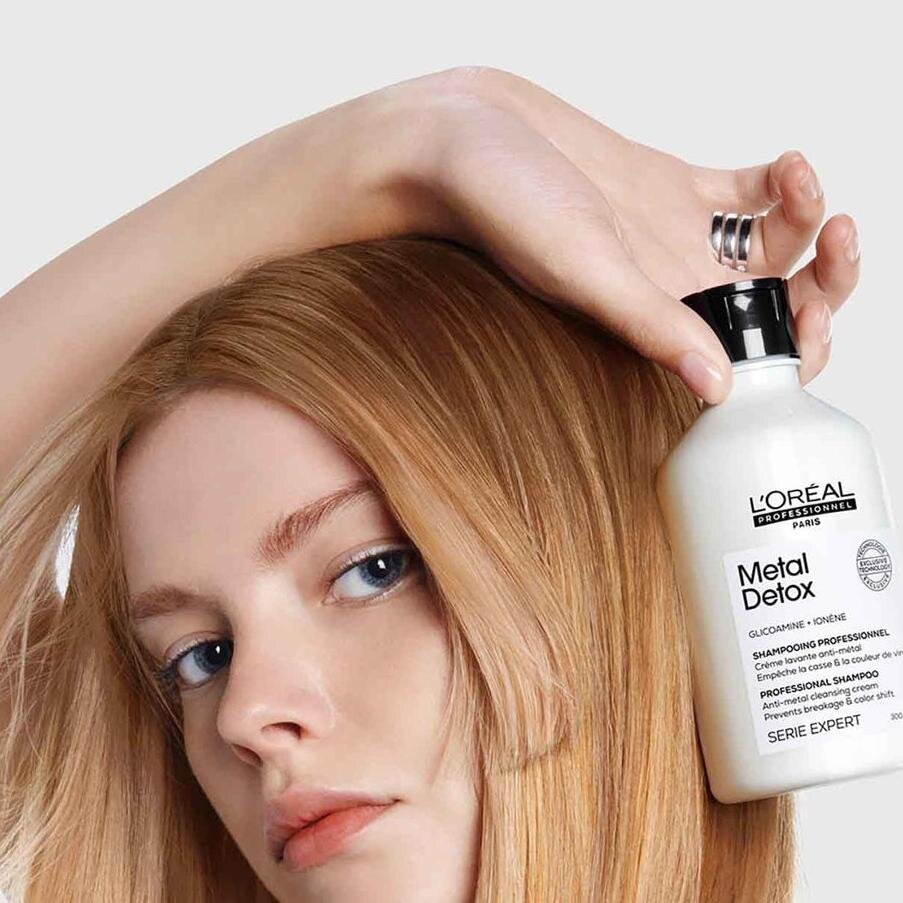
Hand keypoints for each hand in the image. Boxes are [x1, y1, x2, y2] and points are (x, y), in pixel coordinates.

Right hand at [385, 66, 858, 403]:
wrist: (465, 135)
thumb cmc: (501, 205)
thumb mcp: (581, 267)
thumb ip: (650, 322)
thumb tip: (718, 389)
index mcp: (648, 319)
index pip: (742, 358)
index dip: (794, 346)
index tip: (813, 312)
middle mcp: (667, 285)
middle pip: (770, 305)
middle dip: (822, 282)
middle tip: (836, 244)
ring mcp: (671, 235)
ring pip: (768, 247)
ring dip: (807, 219)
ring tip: (802, 182)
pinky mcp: (666, 186)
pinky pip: (742, 193)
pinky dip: (776, 181)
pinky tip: (783, 166)